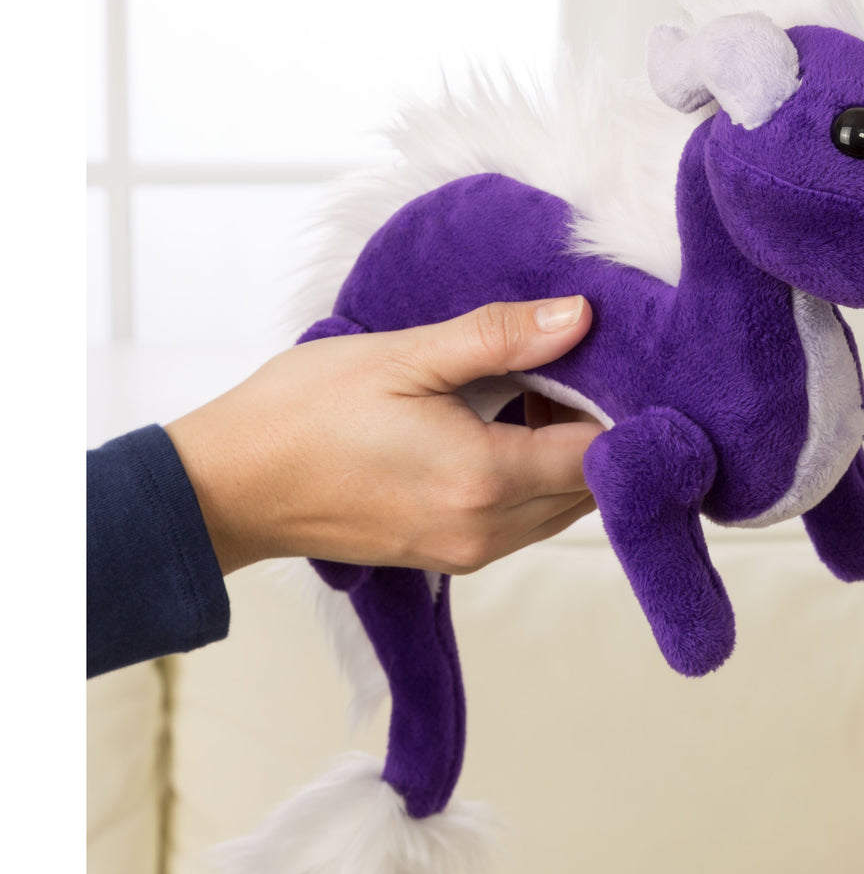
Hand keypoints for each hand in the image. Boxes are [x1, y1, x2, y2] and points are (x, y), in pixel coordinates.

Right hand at [165, 297, 602, 575]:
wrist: (231, 486)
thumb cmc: (303, 414)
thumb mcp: (403, 356)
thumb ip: (499, 337)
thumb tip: (580, 317)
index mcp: (483, 478)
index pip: (601, 456)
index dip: (623, 411)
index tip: (615, 364)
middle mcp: (487, 530)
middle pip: (591, 489)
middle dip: (598, 432)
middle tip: (570, 367)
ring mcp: (469, 552)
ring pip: (562, 509)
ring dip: (565, 456)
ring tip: (531, 392)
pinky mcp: (450, 556)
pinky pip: (525, 521)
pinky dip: (535, 479)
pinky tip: (503, 428)